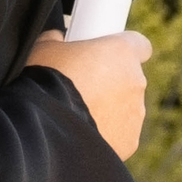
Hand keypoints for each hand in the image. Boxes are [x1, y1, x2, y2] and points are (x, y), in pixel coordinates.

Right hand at [25, 27, 151, 158]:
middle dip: (107, 81)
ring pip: (124, 108)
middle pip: (128, 78)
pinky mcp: (129, 142)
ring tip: (72, 113)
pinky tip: (77, 132)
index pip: (138, 44)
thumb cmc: (44, 80)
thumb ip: (58, 42)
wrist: (45, 127)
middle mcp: (136, 82)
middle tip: (77, 85)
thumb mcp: (44, 48)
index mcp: (121, 53)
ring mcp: (135, 115)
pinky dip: (102, 132)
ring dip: (104, 108)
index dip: (120, 48)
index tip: (102, 54)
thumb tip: (57, 40)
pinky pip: (118, 133)